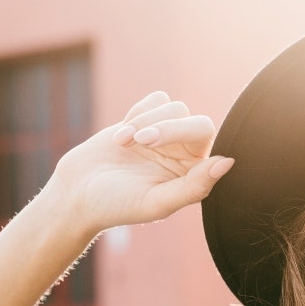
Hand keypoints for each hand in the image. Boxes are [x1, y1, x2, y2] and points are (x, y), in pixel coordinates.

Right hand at [45, 91, 233, 235]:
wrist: (76, 195)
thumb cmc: (118, 205)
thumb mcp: (157, 202)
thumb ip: (195, 187)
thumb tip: (228, 162)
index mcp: (196, 174)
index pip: (210, 140)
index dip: (181, 134)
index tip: (149, 145)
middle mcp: (186, 154)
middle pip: (194, 121)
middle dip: (166, 126)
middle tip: (139, 141)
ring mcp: (167, 136)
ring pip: (174, 107)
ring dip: (145, 121)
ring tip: (123, 143)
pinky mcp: (147, 121)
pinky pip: (156, 100)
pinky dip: (138, 112)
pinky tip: (121, 136)